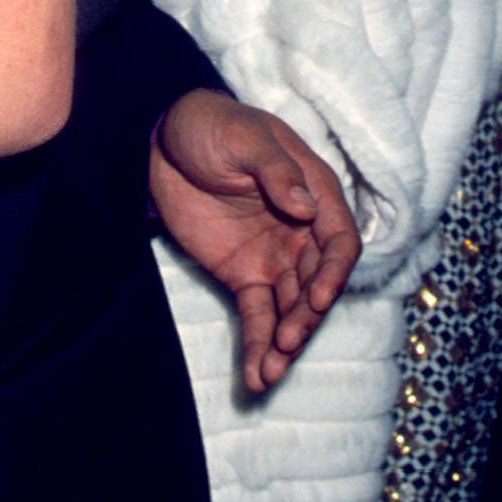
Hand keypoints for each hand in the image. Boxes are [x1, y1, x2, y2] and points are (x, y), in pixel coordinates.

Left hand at [150, 89, 360, 395]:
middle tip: (287, 342)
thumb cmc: (212, 125)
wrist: (161, 137)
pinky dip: (258, 344)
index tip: (315, 299)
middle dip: (307, 316)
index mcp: (314, 194)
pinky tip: (255, 375)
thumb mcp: (243, 138)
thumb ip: (276, 171)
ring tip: (270, 373)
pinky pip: (258, 315)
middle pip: (318, 283)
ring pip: (291, 308)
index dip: (333, 273)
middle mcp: (303, 232)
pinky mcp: (244, 275)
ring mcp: (275, 257)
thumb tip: (305, 207)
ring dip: (286, 342)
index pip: (340, 242)